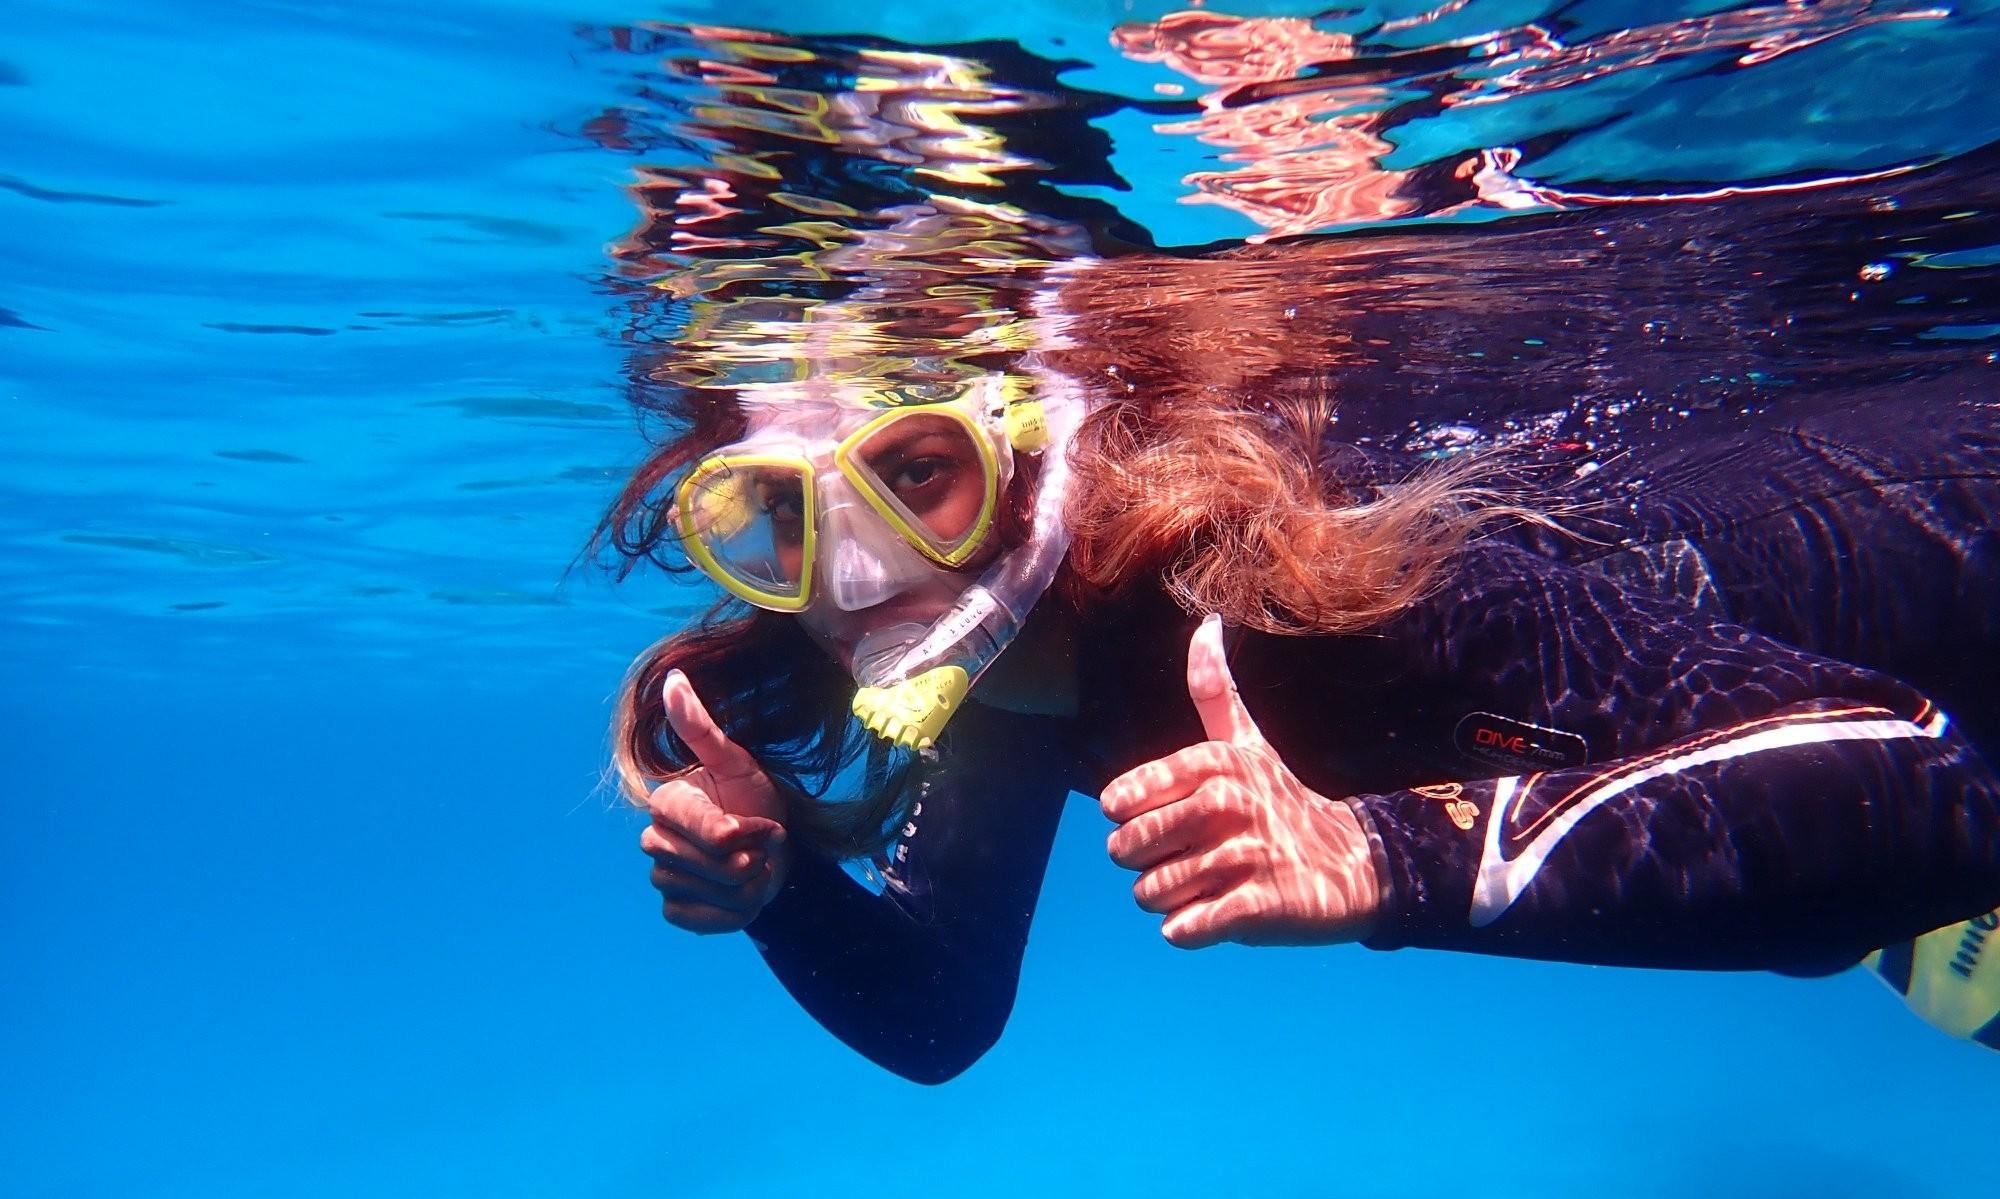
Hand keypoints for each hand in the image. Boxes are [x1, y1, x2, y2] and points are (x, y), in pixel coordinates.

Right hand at [640, 670, 791, 933]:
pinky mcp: (673, 911)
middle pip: (719, 865)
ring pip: (717, 893)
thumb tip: (674, 678)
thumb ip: (701, 727)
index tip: (766, 823)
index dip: (752, 833)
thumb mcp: (737, 762)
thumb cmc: (754, 799)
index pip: (717, 834)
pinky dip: (734, 912)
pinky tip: (739, 895)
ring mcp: (661, 878)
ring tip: (751, 866)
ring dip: (750, 885)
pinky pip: (705, 920)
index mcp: (667, 802)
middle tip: (759, 844)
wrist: (772, 850)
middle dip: (754, 858)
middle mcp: (655, 840)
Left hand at [1100, 615, 1380, 948]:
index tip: (1165, 819)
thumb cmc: (1280, 802)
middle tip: (1188, 858)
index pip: (1119, 802)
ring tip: (1207, 884)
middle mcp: (1227, 803)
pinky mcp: (1258, 908)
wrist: (1352, 865)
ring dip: (1169, 900)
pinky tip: (1215, 913)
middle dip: (1145, 865)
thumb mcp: (1247, 744)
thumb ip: (1214, 691)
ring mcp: (1244, 856)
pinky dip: (1187, 928)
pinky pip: (1184, 928)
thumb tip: (1206, 624)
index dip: (1131, 820)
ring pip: (1152, 893)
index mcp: (1213, 762)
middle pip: (1128, 850)